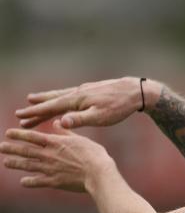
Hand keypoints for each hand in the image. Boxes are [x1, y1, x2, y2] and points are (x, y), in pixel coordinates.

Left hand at [1, 120, 114, 191]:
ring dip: (15, 163)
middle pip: (26, 151)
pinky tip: (23, 182)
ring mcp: (50, 169)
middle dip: (12, 149)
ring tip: (6, 162)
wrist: (99, 174)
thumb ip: (66, 132)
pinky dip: (29, 182)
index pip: (33, 137)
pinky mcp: (54, 182)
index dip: (19, 135)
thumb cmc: (94, 155)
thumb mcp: (81, 139)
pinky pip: (37, 182)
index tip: (8, 133)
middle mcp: (49, 155)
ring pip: (28, 166)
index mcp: (56, 143)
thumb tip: (56, 122)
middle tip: (1, 147)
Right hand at [14, 77, 158, 129]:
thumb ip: (79, 120)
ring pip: (60, 96)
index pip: (51, 107)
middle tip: (20, 114)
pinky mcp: (92, 90)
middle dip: (36, 108)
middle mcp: (77, 92)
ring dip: (46, 100)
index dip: (35, 113)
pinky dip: (60, 97)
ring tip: (32, 100)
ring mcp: (84, 90)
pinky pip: (70, 94)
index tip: (20, 117)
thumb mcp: (100, 117)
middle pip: (52, 101)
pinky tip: (61, 99)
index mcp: (77, 100)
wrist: (136, 91)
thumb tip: (59, 123)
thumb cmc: (119, 107)